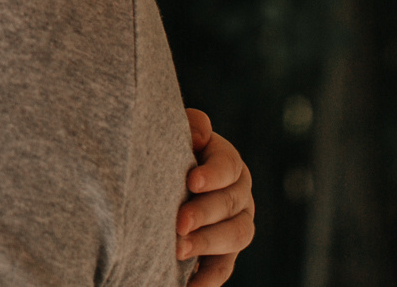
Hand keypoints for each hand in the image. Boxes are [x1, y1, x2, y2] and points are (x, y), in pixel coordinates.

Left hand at [178, 108, 253, 285]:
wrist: (157, 180)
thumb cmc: (165, 151)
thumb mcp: (174, 133)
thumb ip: (190, 126)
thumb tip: (200, 131)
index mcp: (228, 162)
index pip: (229, 166)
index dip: (213, 174)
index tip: (190, 182)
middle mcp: (239, 194)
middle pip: (232, 204)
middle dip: (205, 213)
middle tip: (178, 223)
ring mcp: (235, 224)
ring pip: (235, 236)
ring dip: (208, 244)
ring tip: (178, 249)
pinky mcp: (224, 252)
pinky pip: (223, 268)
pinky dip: (209, 279)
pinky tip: (189, 286)